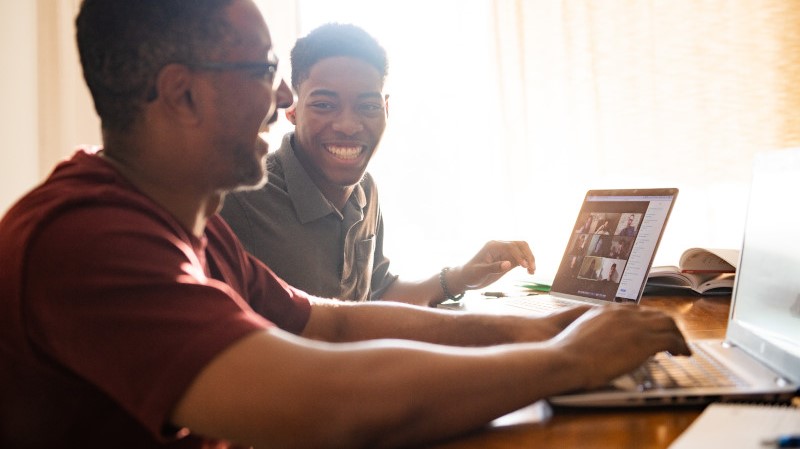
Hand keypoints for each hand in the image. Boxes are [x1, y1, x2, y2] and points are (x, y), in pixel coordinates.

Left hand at [456, 240, 535, 290]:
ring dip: (530, 259)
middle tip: (532, 268)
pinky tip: (530, 272)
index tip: (524, 266)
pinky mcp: (508, 260)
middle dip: (528, 255)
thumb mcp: (480, 272)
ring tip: (532, 271)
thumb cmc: (470, 274)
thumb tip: (508, 264)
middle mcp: (500, 247)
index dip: (519, 255)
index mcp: (493, 246)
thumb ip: (494, 267)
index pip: (511, 246)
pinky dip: (527, 264)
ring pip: (523, 250)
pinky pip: (521, 259)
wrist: (466, 278)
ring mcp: (505, 253)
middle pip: (520, 245)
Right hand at [552, 305, 690, 389]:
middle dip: (667, 326)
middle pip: (656, 314)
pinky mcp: (644, 341)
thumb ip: (596, 330)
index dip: (649, 320)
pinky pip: (671, 340)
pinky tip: (683, 354)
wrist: (567, 359)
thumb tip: (604, 339)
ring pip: (668, 324)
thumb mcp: (581, 333)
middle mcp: (623, 313)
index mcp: (607, 310)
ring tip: (681, 347)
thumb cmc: (568, 352)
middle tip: (672, 338)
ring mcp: (635, 325)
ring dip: (677, 335)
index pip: (637, 310)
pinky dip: (681, 346)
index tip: (653, 329)